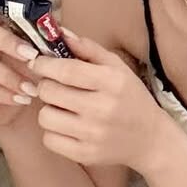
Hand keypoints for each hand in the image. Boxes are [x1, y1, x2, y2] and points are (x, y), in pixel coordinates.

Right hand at [0, 11, 40, 130]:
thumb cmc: (33, 71)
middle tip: (32, 57)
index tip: (35, 29)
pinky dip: (0, 93)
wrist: (23, 104)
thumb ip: (50, 40)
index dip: (13, 16)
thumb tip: (62, 32)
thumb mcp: (45, 53)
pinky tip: (19, 99)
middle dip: (7, 42)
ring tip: (31, 89)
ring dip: (8, 75)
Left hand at [27, 27, 164, 173]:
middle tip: (55, 85)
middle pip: (49, 92)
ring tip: (63, 107)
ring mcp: (93, 134)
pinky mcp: (85, 154)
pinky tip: (67, 125)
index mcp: (111, 81)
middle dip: (46, 85)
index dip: (45, 64)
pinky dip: (53, 131)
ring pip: (45, 117)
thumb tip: (60, 33)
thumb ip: (88, 48)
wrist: (149, 138)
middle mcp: (102, 108)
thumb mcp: (117, 67)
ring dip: (49, 109)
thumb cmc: (130, 97)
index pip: (66, 70)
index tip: (38, 62)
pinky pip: (49, 139)